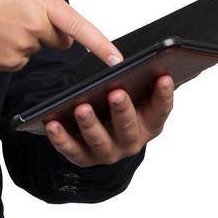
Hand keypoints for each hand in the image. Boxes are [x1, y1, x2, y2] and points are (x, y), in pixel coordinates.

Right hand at [0, 0, 121, 71]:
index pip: (79, 27)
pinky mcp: (7, 63)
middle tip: (21, 14)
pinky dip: (9, 50)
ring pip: (35, 48)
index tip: (116, 58)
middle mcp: (35, 27)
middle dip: (50, 31)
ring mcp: (21, 47)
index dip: (100, 44)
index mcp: (43, 2)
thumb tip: (57, 4)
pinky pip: (18, 59)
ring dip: (25, 37)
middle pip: (59, 39)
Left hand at [46, 75, 174, 165]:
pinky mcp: (84, 157)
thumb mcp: (137, 96)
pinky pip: (71, 149)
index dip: (164, 94)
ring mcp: (108, 152)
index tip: (163, 76)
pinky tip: (52, 123)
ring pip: (99, 140)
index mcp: (149, 124)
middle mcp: (131, 141)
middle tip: (116, 93)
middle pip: (128, 128)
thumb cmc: (122, 108)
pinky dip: (61, 138)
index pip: (161, 110)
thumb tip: (149, 60)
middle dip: (122, 110)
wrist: (105, 136)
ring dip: (90, 124)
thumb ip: (142, 82)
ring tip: (81, 107)